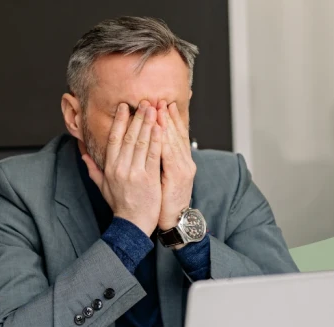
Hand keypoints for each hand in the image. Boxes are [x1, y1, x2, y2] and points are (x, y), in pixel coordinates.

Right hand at [81, 101, 163, 236]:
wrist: (132, 224)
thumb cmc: (119, 205)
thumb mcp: (102, 187)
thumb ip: (93, 169)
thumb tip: (83, 154)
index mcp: (110, 168)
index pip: (114, 139)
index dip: (119, 121)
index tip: (124, 107)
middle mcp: (121, 168)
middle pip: (129, 137)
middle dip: (136, 117)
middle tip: (143, 102)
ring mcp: (135, 173)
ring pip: (141, 143)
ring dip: (148, 124)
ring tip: (154, 109)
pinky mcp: (149, 179)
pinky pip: (153, 155)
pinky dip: (157, 140)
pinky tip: (161, 128)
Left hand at [157, 100, 196, 233]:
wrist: (174, 219)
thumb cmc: (164, 200)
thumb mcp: (163, 178)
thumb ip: (157, 161)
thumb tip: (149, 147)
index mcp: (180, 161)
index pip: (175, 135)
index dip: (171, 119)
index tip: (163, 104)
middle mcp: (185, 161)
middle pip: (176, 134)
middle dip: (167, 115)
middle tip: (160, 99)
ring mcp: (183, 168)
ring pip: (174, 140)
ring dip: (166, 123)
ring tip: (159, 108)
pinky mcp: (178, 176)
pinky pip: (169, 155)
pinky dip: (165, 141)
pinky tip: (160, 130)